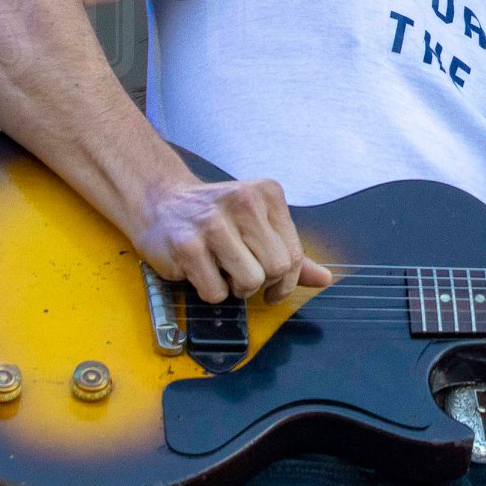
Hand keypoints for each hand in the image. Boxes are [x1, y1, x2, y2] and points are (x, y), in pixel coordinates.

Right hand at [132, 176, 333, 303]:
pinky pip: (216, 292)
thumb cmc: (215, 217)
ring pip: (249, 282)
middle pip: (276, 269)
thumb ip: (291, 252)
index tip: (272, 285)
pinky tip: (201, 269)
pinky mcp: (187, 245)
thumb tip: (325, 279)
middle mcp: (243, 201)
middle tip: (241, 272)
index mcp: (267, 193)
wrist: (161, 202)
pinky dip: (211, 291)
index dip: (286, 280)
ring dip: (235, 288)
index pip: (295, 254)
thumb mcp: (257, 224)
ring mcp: (213, 223)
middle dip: (261, 283)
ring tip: (222, 269)